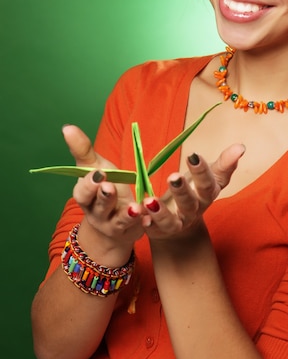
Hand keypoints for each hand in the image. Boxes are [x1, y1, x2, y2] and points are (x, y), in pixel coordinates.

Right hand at [62, 125, 144, 256]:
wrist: (112, 224)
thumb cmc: (103, 189)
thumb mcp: (95, 169)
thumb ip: (83, 150)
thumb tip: (67, 127)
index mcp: (86, 197)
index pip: (83, 192)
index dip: (89, 184)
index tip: (98, 173)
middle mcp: (97, 214)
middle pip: (100, 207)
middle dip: (104, 197)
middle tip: (109, 186)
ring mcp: (114, 225)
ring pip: (120, 221)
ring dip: (127, 213)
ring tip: (135, 207)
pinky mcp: (132, 231)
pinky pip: (138, 228)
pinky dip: (144, 223)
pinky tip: (149, 218)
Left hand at [141, 143, 245, 238]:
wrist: (182, 222)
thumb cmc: (195, 191)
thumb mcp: (209, 177)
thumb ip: (224, 164)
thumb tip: (240, 147)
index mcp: (206, 195)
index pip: (207, 183)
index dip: (201, 171)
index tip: (193, 155)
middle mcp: (193, 211)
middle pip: (189, 203)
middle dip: (181, 191)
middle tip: (173, 176)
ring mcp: (177, 223)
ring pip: (170, 221)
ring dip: (160, 211)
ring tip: (150, 200)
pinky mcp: (159, 230)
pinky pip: (152, 228)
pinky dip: (146, 222)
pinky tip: (139, 213)